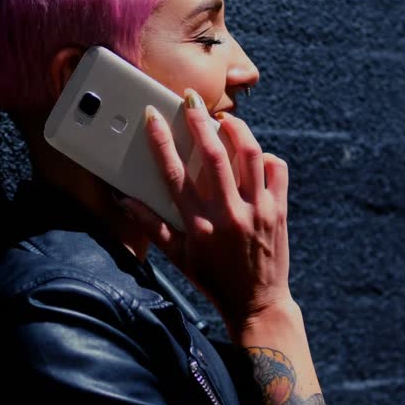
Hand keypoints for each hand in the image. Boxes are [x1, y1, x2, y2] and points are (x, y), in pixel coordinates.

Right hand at [119, 88, 293, 340]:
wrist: (257, 303)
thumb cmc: (213, 279)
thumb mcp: (178, 257)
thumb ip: (152, 226)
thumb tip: (124, 201)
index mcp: (199, 224)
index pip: (174, 173)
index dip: (160, 141)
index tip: (153, 117)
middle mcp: (228, 214)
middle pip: (212, 155)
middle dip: (198, 121)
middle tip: (190, 100)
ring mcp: (257, 210)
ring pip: (249, 155)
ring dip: (236, 130)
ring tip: (224, 119)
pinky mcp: (279, 211)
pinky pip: (277, 171)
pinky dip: (266, 156)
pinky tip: (254, 154)